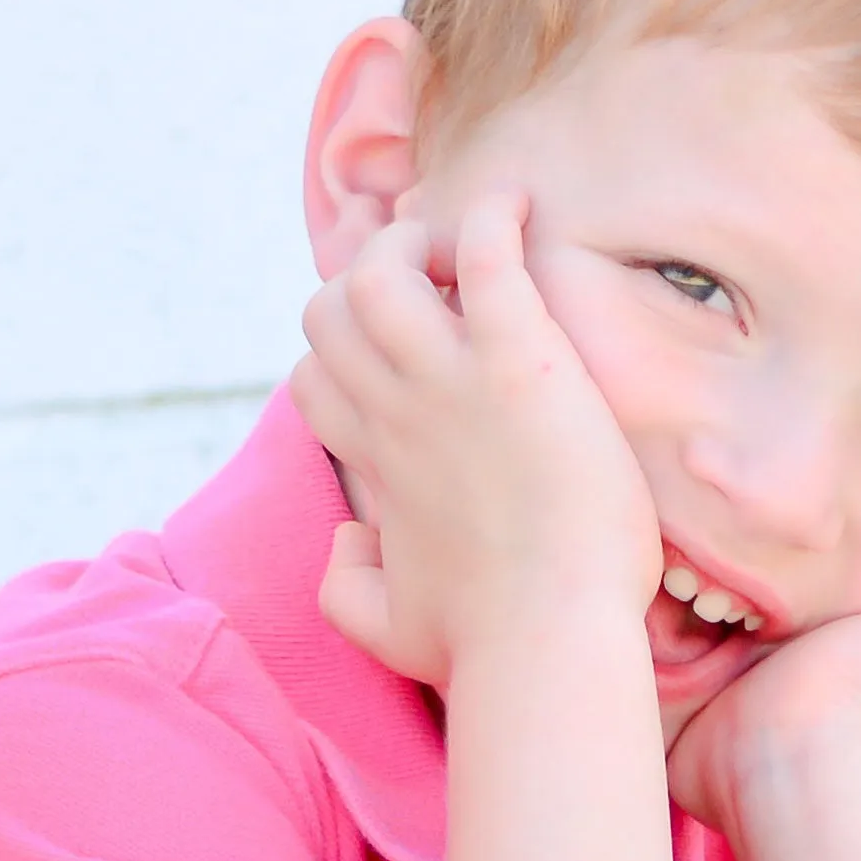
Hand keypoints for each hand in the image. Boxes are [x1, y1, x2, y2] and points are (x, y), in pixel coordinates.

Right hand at [290, 196, 660, 689]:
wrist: (544, 646)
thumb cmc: (480, 648)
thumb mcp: (386, 629)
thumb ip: (345, 585)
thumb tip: (344, 541)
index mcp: (375, 465)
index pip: (316, 381)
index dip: (346, 356)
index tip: (398, 356)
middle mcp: (395, 413)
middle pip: (330, 311)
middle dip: (370, 279)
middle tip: (434, 283)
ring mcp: (448, 383)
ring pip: (377, 271)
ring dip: (414, 241)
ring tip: (462, 246)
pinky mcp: (515, 363)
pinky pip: (485, 254)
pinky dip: (495, 218)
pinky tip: (522, 212)